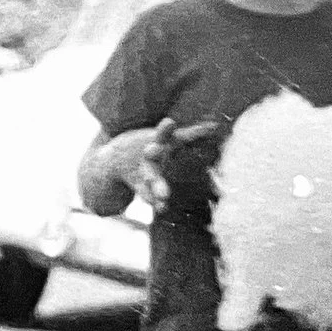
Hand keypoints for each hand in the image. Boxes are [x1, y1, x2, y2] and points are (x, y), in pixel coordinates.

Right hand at [98, 119, 217, 207]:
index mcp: (155, 141)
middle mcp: (147, 156)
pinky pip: (147, 194)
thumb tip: (216, 126)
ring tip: (163, 197)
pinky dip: (155, 201)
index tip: (169, 121)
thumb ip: (191, 134)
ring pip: (150, 178)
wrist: (116, 158)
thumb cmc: (149, 144)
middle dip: (155, 151)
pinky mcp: (140, 186)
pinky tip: (162, 209)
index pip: (162, 133)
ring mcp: (143, 171)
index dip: (166, 128)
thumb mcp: (168, 139)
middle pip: (152, 154)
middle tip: (153, 151)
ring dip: (156, 187)